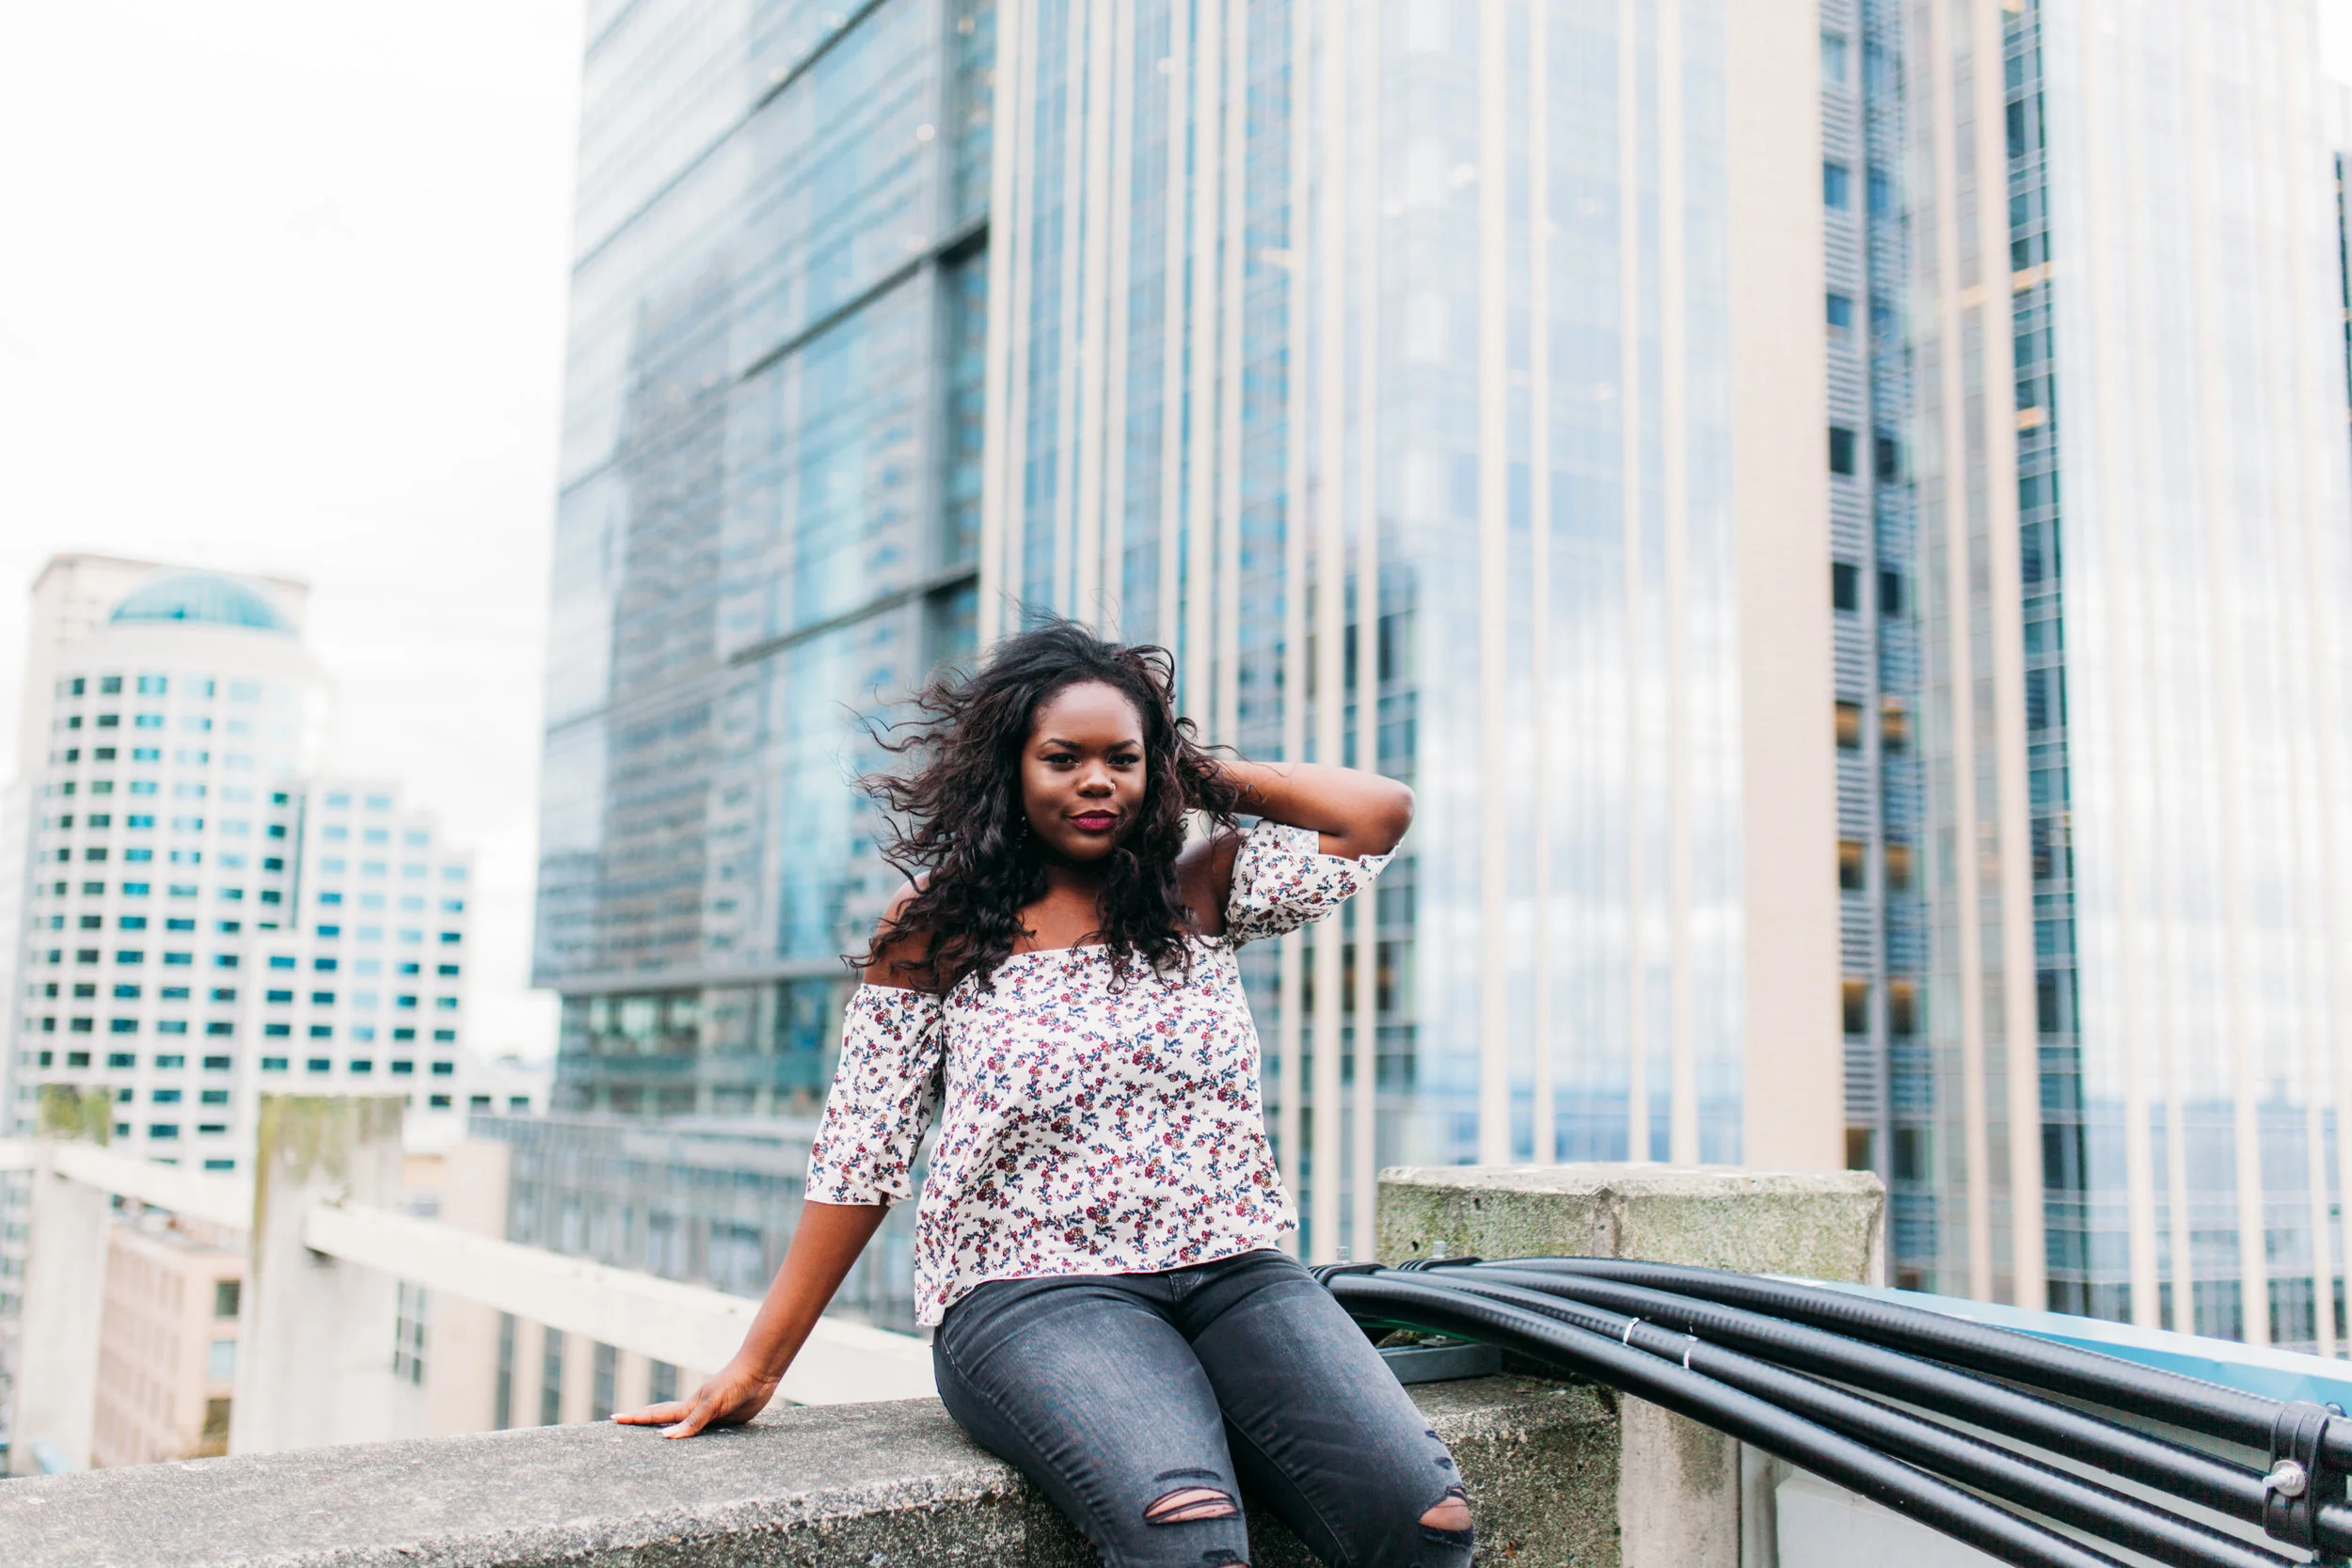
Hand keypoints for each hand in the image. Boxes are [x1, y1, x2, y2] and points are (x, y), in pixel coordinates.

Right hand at [612, 1358, 780, 1437]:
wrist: (759, 1374)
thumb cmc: (735, 1384)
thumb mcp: (713, 1403)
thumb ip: (693, 1421)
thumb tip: (665, 1437)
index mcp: (688, 1406)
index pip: (657, 1414)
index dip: (637, 1418)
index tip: (615, 1418)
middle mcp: (695, 1411)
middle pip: (664, 1418)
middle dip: (643, 1421)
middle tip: (623, 1423)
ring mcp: (708, 1415)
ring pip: (682, 1426)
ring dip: (666, 1430)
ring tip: (649, 1437)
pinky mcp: (723, 1420)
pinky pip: (703, 1432)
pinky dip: (692, 1437)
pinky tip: (691, 1443)